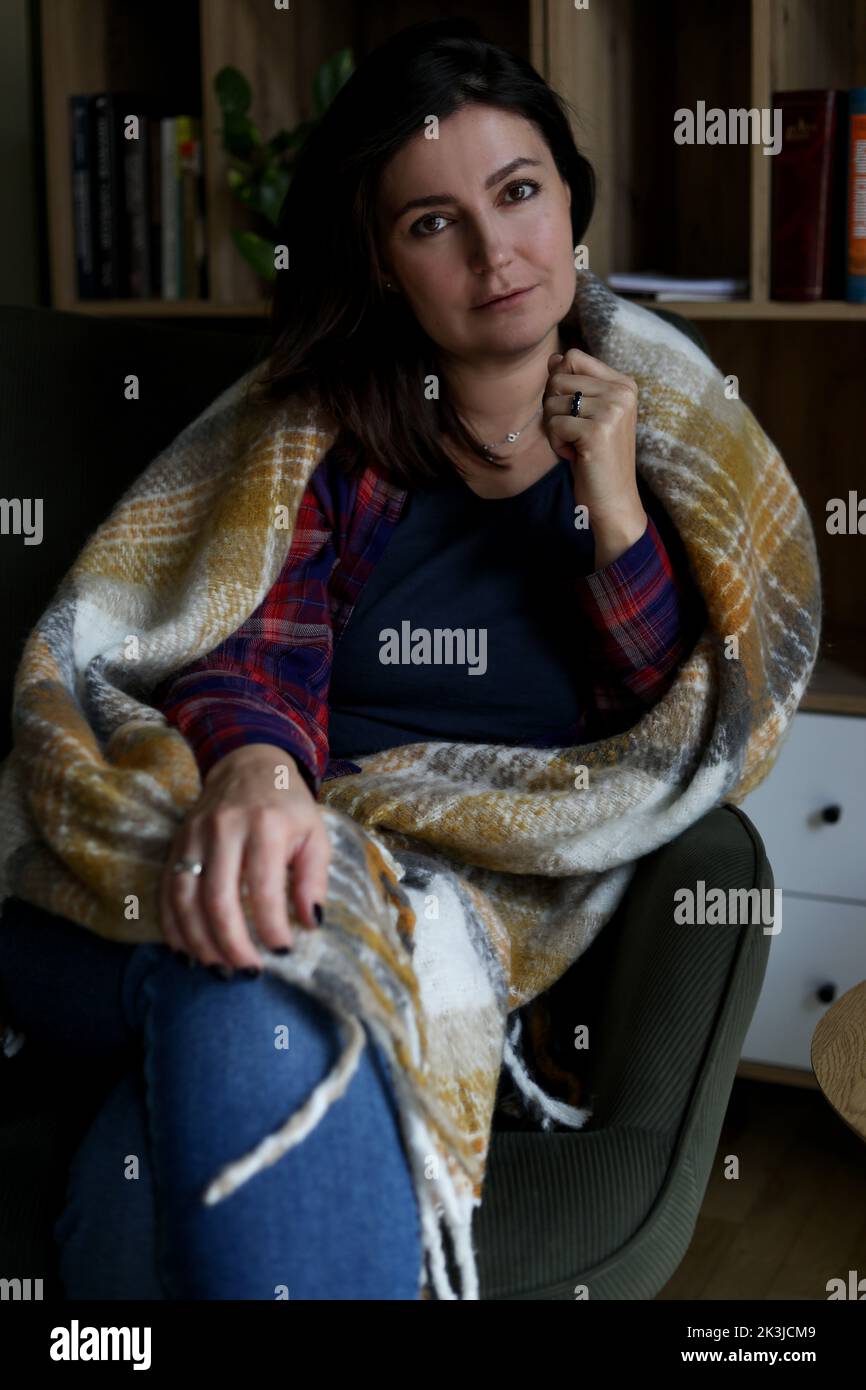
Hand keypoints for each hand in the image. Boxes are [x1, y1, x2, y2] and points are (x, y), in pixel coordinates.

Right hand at [160, 745, 330, 969]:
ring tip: (218, 968)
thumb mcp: (315, 835)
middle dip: (231, 943)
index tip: (283, 951)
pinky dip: (173, 926)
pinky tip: (186, 951)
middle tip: (248, 971)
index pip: (263, 887)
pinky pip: (167, 890)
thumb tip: (310, 923)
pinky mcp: (176, 843)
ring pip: (185, 898)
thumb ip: (313, 879)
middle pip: (218, 898)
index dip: (271, 926)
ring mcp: (194, 836)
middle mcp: (224, 829)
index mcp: (265, 826)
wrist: (248, 765)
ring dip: (199, 941)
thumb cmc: (288, 808)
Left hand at [543, 348, 646, 564]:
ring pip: (552, 401)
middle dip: (553, 408)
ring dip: (554, 428)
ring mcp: (612, 410)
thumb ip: (572, 384)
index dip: (559, 384)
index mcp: (624, 384)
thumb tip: (553, 357)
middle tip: (573, 432)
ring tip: (576, 445)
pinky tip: (574, 455)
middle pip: (558, 377)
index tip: (573, 411)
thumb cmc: (596, 457)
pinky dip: (556, 443)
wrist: (614, 500)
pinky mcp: (597, 431)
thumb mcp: (586, 415)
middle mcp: (622, 392)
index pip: (573, 357)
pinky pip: (554, 424)